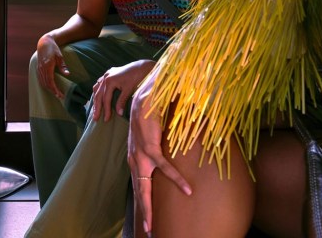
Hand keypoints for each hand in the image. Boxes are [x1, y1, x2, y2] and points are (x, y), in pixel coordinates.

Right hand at [35, 34, 68, 98]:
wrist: (44, 43)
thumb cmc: (53, 49)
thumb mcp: (59, 56)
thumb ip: (63, 66)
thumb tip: (68, 74)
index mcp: (47, 66)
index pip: (50, 81)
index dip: (55, 89)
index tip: (60, 94)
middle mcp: (42, 69)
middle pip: (46, 84)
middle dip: (53, 91)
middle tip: (60, 96)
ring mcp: (39, 69)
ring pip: (43, 82)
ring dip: (49, 89)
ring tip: (55, 93)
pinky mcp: (38, 68)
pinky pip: (40, 79)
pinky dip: (45, 85)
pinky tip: (49, 87)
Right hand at [90, 60, 154, 121]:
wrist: (142, 66)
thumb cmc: (137, 78)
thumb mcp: (129, 90)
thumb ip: (122, 101)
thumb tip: (119, 113)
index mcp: (110, 81)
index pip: (105, 99)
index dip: (106, 110)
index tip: (106, 120)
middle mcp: (105, 77)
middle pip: (98, 94)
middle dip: (97, 107)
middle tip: (96, 118)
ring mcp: (106, 74)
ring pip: (97, 88)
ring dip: (96, 99)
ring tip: (95, 109)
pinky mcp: (109, 73)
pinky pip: (99, 83)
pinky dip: (98, 91)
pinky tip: (98, 96)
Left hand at [127, 76, 190, 235]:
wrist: (146, 97)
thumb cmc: (151, 116)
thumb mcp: (154, 138)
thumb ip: (160, 150)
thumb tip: (172, 159)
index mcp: (135, 158)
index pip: (137, 185)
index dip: (142, 202)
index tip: (147, 219)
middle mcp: (134, 159)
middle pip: (139, 191)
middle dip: (143, 212)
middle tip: (149, 230)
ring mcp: (140, 154)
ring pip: (145, 186)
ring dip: (150, 206)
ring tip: (154, 224)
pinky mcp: (150, 147)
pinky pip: (164, 167)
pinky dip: (176, 178)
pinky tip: (187, 189)